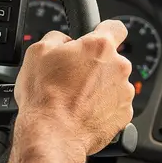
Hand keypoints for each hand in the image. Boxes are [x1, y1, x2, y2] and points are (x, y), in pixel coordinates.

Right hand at [14, 20, 134, 155]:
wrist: (52, 134)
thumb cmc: (44, 95)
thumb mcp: (37, 51)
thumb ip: (57, 37)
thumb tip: (64, 41)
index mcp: (99, 47)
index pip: (116, 27)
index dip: (104, 30)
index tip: (97, 38)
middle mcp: (118, 68)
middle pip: (111, 59)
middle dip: (95, 65)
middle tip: (72, 76)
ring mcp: (124, 93)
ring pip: (113, 83)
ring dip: (98, 87)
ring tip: (75, 98)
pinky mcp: (123, 115)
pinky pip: (114, 105)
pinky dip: (102, 107)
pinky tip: (82, 111)